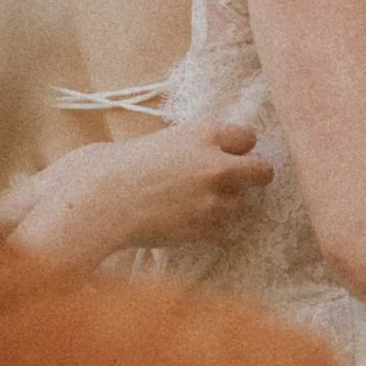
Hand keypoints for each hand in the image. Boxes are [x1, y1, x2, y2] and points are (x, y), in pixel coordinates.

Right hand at [100, 119, 272, 243]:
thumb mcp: (162, 141)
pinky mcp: (205, 229)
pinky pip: (222, 231)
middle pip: (263, 172)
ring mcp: (214, 200)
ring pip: (243, 205)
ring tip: (200, 205)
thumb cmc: (120, 164)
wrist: (103, 201)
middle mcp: (217, 166)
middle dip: (253, 177)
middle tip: (239, 182)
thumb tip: (206, 157)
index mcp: (205, 134)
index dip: (239, 146)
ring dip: (227, 206)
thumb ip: (192, 147)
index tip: (231, 152)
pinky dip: (209, 229)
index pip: (248, 136)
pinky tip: (188, 223)